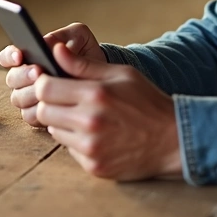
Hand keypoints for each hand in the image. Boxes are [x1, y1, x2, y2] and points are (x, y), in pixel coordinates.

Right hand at [0, 23, 104, 127]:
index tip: (20, 55)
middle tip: (38, 71)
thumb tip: (46, 43)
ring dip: (31, 94)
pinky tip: (53, 105)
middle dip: (23, 75)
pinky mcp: (40, 116)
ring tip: (47, 88)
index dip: (9, 56)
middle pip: (12, 79)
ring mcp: (30, 97)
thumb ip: (62, 36)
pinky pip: (31, 116)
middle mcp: (25, 78)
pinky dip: (40, 111)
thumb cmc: (86, 54)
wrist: (103, 79)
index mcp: (28, 57)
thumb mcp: (78, 37)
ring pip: (19, 99)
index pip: (7, 57)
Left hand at [34, 43, 180, 180]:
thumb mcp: (120, 74)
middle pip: (43, 111)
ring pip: (54, 131)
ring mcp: (91, 147)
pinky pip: (69, 150)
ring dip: (63, 123)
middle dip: (50, 103)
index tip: (52, 83)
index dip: (45, 83)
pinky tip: (96, 135)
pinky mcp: (94, 166)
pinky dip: (76, 142)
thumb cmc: (147, 102)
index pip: (45, 88)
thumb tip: (56, 50)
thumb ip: (84, 64)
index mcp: (96, 94)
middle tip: (67, 101)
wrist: (173, 139)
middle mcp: (90, 122)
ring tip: (85, 117)